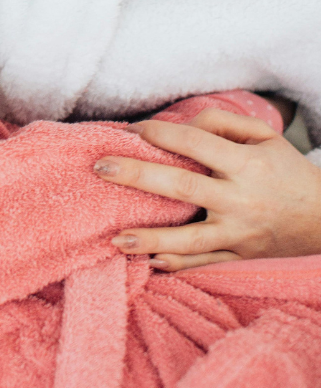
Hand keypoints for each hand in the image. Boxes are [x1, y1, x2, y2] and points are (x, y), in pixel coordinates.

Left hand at [94, 108, 320, 270]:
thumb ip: (222, 124)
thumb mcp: (264, 137)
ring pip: (190, 239)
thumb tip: (180, 129)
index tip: (134, 131)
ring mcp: (239, 232)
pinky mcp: (239, 255)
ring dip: (151, 238)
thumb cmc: (286, 170)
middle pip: (183, 187)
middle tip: (100, 168)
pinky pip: (203, 262)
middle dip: (138, 176)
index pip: (197, 145)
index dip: (163, 136)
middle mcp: (241, 200)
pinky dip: (176, 264)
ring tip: (116, 238)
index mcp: (247, 164)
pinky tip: (149, 262)